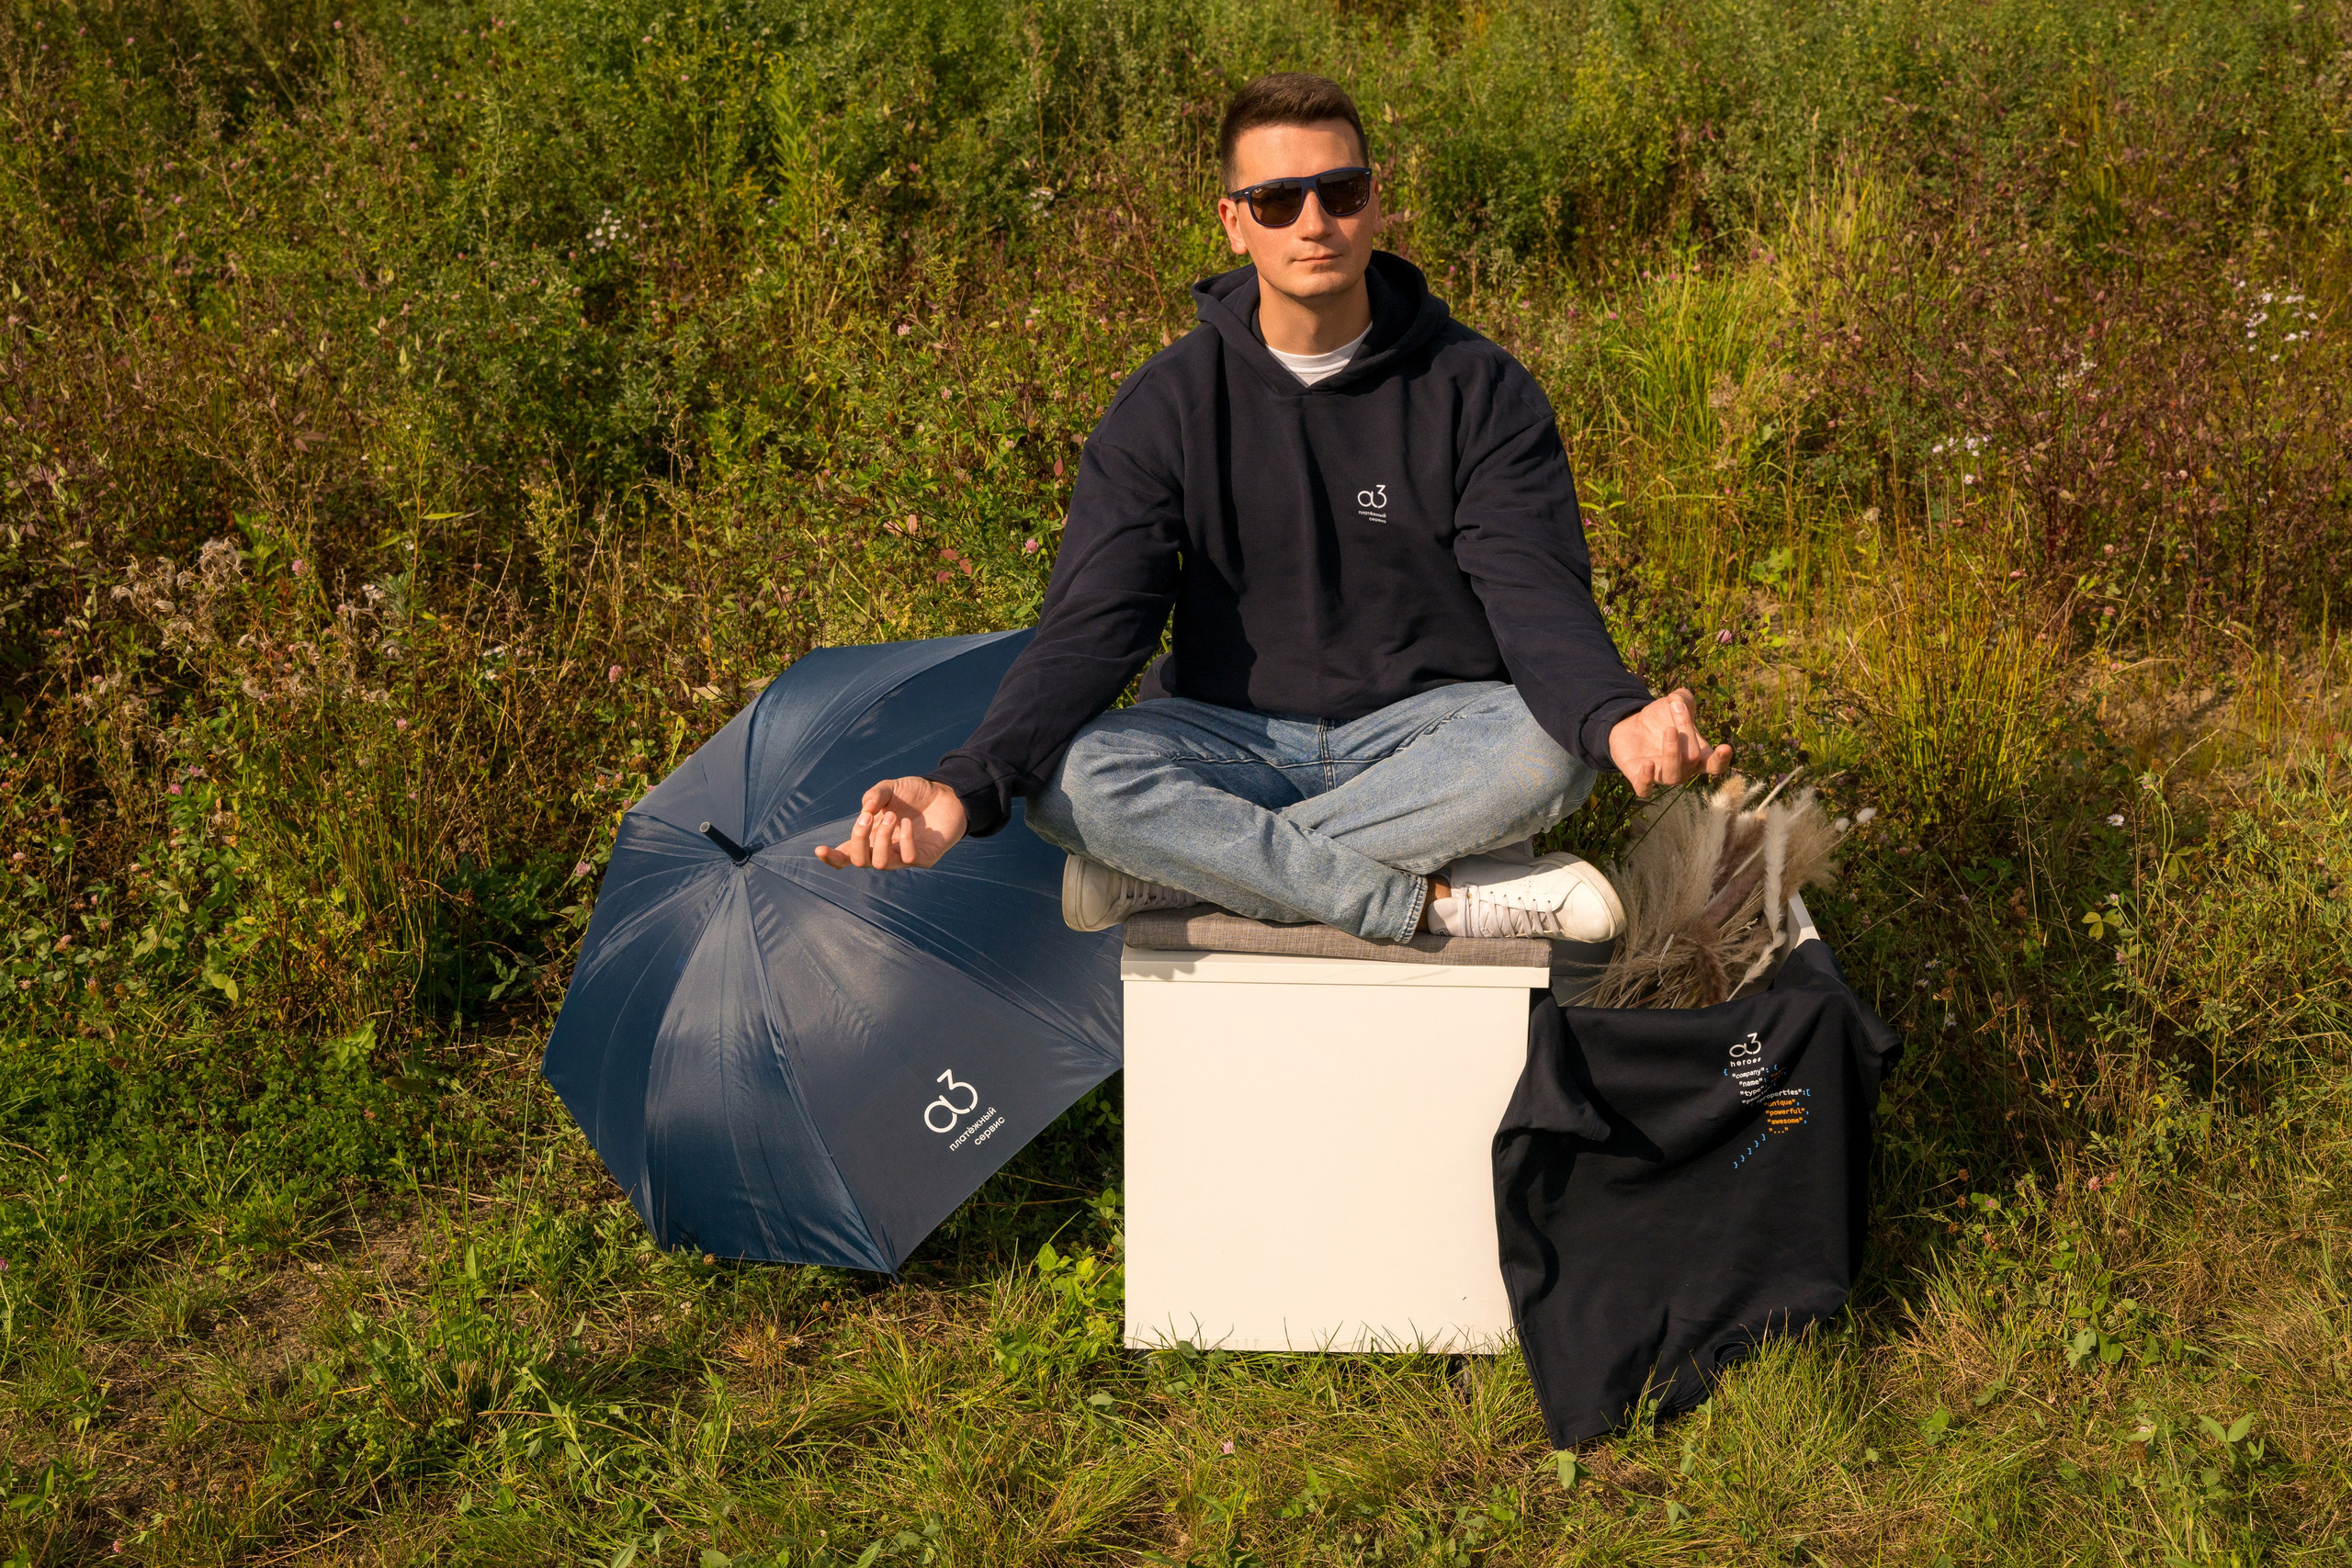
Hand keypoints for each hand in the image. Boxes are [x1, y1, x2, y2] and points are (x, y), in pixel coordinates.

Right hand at [813, 776, 968, 869]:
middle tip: (869, 817)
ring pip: (880, 863)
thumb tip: (865, 810)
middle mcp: (883, 850)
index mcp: (870, 837)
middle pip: (859, 860)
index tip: (819, 849)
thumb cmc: (915, 793)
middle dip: (858, 838)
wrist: (948, 794)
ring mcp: (902, 858)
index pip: (846, 855)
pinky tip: (908, 824)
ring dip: (882, 838)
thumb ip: (874, 796)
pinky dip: (904, 840)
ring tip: (893, 816)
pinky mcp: (923, 859)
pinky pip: (907, 858)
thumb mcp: (890, 788)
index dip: (831, 858)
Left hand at [1608, 688, 1732, 797]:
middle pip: (1692, 759)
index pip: (1715, 766)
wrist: (1631, 725)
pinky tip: (1647, 763)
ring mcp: (1661, 775)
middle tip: (1676, 709)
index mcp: (1697, 755)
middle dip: (1687, 734)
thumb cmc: (1661, 718)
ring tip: (1669, 730)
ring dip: (1672, 754)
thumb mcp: (1675, 703)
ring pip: (1672, 776)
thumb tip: (1677, 698)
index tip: (1725, 747)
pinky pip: (1645, 789)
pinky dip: (1647, 780)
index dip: (1721, 760)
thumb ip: (1683, 697)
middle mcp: (1682, 769)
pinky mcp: (1638, 777)